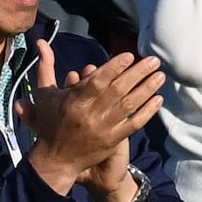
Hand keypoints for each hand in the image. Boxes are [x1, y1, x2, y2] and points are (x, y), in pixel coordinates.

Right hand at [23, 39, 165, 201]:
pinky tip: (159, 99)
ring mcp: (104, 128)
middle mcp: (90, 114)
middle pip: (118, 90)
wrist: (55, 160)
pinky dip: (147, 112)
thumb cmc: (50, 123)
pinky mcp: (113, 140)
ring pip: (129, 105)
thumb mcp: (44, 94)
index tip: (130, 56)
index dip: (114, 68)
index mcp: (73, 101)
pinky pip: (134, 124)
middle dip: (138, 73)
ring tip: (160, 75)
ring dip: (147, 89)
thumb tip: (40, 42)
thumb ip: (46, 66)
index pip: (97, 81)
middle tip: (154, 60)